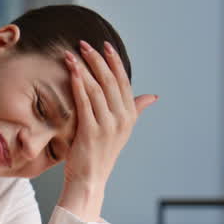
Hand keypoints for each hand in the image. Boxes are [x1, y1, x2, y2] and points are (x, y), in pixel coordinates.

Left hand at [58, 41, 156, 220]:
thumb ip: (135, 110)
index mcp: (130, 116)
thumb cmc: (100, 153)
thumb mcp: (121, 130)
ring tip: (71, 54)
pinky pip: (85, 102)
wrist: (90, 179)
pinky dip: (79, 84)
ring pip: (97, 88)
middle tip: (84, 44)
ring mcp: (108, 126)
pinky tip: (72, 71)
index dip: (114, 62)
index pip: (123, 82)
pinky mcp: (92, 132)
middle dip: (97, 59)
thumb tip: (152, 96)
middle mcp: (122, 119)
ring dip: (84, 68)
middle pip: (110, 81)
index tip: (104, 45)